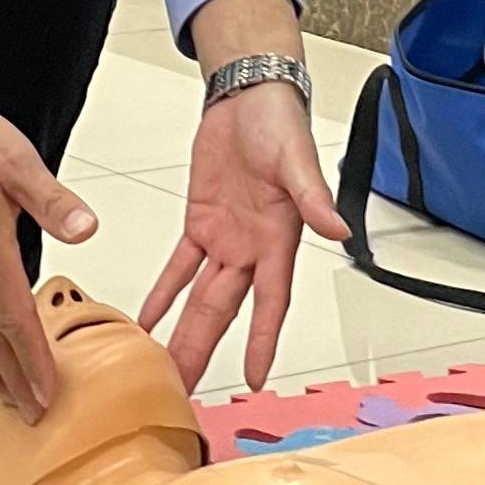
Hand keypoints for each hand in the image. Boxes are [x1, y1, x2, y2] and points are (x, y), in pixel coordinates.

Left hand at [142, 79, 345, 392]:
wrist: (250, 97)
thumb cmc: (281, 123)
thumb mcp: (298, 159)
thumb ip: (314, 197)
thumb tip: (338, 230)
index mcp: (279, 239)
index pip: (270, 302)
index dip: (262, 340)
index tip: (254, 378)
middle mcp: (252, 248)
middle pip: (225, 311)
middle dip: (206, 349)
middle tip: (186, 387)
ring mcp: (226, 240)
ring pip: (200, 297)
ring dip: (183, 331)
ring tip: (165, 367)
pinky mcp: (201, 223)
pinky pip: (179, 267)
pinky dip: (164, 293)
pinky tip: (147, 320)